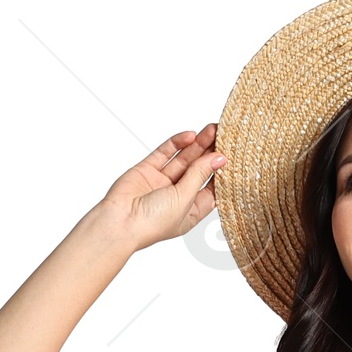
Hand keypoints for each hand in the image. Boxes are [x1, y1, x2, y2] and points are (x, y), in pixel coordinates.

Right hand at [95, 125, 223, 252]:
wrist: (120, 221)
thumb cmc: (152, 222)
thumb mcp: (184, 199)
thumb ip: (199, 175)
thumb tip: (218, 158)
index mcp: (190, 211)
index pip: (211, 189)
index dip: (220, 173)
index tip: (231, 156)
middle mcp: (177, 196)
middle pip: (198, 170)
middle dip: (210, 153)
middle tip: (224, 134)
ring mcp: (162, 181)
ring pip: (184, 159)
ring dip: (197, 144)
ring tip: (212, 129)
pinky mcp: (148, 169)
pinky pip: (165, 153)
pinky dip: (177, 143)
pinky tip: (190, 135)